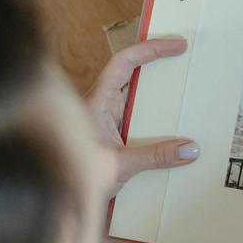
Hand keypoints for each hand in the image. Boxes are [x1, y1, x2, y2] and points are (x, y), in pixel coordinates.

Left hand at [84, 38, 198, 197]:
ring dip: (158, 95)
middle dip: (158, 66)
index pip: (125, 62)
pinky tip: (171, 129)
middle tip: (185, 61)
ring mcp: (106, 120)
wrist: (52, 197)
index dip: (151, 49)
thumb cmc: (70, 175)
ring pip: (136, 98)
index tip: (176, 45)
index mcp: (97, 102)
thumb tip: (189, 149)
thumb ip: (155, 157)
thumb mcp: (118, 165)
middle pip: (133, 75)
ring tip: (184, 94)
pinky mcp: (112, 136)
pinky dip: (155, 118)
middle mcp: (101, 106)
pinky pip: (137, 119)